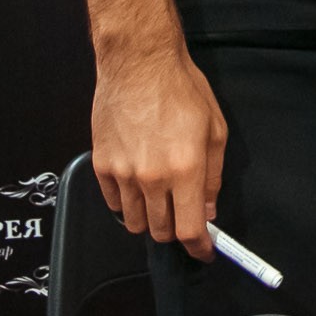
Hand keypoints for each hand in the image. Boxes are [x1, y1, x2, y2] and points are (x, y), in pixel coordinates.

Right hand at [90, 43, 226, 262]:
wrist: (139, 63)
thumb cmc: (181, 89)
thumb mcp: (214, 130)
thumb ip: (213, 176)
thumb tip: (207, 209)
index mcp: (185, 169)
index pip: (189, 230)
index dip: (199, 248)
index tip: (203, 252)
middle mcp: (152, 177)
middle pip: (161, 231)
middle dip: (175, 230)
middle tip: (182, 214)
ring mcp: (123, 173)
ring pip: (134, 222)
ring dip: (150, 218)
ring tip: (159, 197)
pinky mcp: (101, 165)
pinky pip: (114, 202)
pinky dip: (127, 202)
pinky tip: (137, 183)